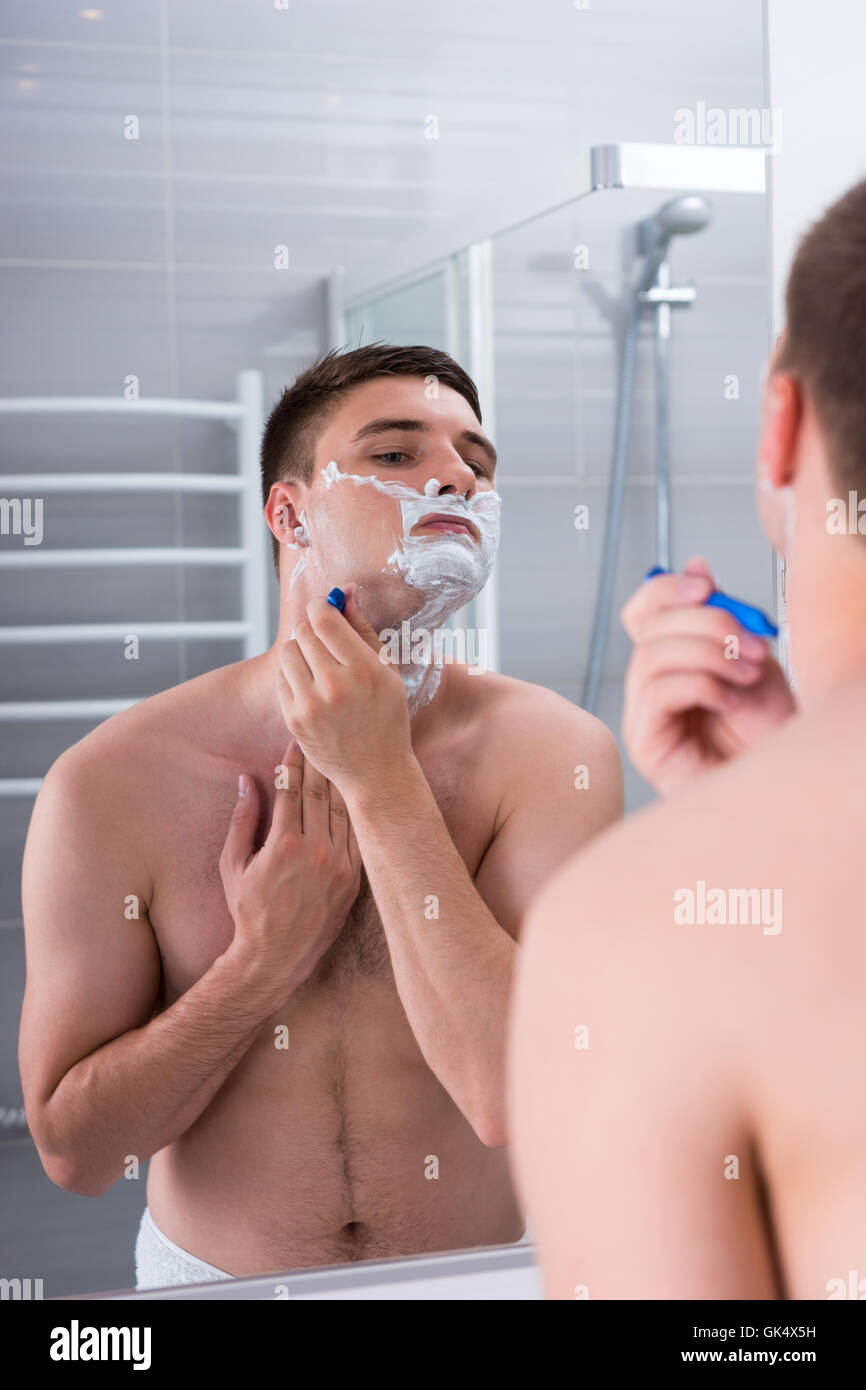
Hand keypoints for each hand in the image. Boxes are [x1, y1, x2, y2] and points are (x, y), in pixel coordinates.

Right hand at [219, 740, 361, 1002]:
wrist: (277, 956)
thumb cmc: (248, 911)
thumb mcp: (233, 865)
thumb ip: (242, 820)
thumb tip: (247, 781)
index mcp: (284, 844)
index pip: (292, 789)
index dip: (293, 763)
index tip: (295, 744)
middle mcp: (316, 851)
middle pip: (320, 794)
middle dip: (317, 765)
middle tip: (319, 743)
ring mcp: (339, 865)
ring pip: (342, 811)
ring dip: (338, 784)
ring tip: (338, 762)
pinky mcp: (354, 879)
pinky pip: (356, 835)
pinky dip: (353, 813)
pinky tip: (351, 797)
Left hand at [276, 584, 412, 796]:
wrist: (375, 770)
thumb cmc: (387, 716)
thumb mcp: (387, 671)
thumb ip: (364, 629)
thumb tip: (346, 593)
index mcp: (364, 669)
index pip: (324, 619)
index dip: (320, 606)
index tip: (324, 607)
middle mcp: (335, 685)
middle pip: (303, 632)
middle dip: (311, 626)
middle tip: (322, 634)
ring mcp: (311, 704)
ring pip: (288, 652)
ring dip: (300, 650)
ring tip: (317, 663)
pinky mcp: (294, 719)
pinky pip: (281, 678)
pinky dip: (293, 675)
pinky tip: (311, 685)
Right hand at [620, 556, 795, 795]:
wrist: (783, 780)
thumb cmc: (770, 732)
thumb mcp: (752, 656)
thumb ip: (721, 616)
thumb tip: (696, 565)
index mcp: (670, 662)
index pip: (642, 613)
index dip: (667, 590)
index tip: (708, 584)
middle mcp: (648, 688)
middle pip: (648, 630)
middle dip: (706, 624)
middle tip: (754, 643)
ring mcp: (642, 718)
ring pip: (651, 657)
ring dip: (709, 655)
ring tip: (748, 673)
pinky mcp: (646, 745)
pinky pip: (657, 693)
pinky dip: (701, 685)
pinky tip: (730, 700)